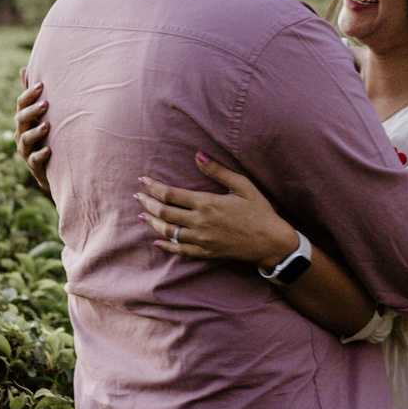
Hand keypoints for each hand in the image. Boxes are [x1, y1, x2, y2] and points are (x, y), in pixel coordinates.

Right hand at [15, 79, 50, 193]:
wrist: (48, 166)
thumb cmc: (43, 135)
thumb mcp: (37, 115)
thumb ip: (31, 95)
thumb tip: (23, 69)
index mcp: (22, 119)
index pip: (21, 104)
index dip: (29, 94)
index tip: (42, 85)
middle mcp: (20, 133)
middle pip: (21, 119)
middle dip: (32, 111)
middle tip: (46, 104)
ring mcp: (25, 149)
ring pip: (25, 139)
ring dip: (36, 132)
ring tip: (48, 125)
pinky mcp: (33, 164)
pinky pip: (34, 159)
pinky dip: (41, 154)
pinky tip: (50, 149)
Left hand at [136, 154, 301, 268]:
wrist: (270, 242)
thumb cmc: (259, 211)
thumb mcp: (242, 186)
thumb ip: (218, 171)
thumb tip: (198, 155)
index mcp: (206, 203)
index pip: (171, 194)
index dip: (154, 186)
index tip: (143, 180)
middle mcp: (199, 222)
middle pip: (164, 212)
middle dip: (147, 203)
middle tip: (137, 196)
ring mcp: (201, 240)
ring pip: (168, 232)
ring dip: (152, 223)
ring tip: (141, 216)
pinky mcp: (205, 253)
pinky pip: (179, 250)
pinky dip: (166, 246)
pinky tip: (157, 242)